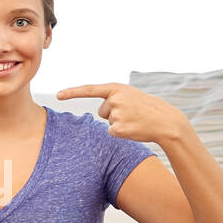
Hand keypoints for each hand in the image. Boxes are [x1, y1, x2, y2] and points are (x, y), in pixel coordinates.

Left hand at [56, 82, 188, 143]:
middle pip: (102, 111)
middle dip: (113, 114)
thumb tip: (101, 110)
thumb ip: (114, 98)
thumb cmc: (147, 109)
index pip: (89, 90)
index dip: (72, 92)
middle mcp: (114, 99)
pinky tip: (134, 129)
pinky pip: (112, 132)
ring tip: (135, 120)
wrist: (165, 121)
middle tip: (132, 114)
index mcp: (116, 89)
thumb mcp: (130, 96)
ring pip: (108, 122)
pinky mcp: (118, 129)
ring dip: (119, 123)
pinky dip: (121, 133)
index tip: (57, 95)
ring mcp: (116, 114)